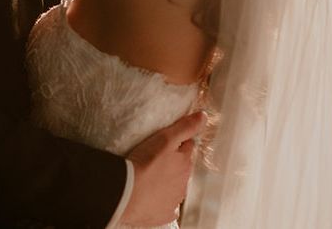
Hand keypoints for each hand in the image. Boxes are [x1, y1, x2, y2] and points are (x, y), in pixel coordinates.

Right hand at [120, 111, 206, 226]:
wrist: (128, 193)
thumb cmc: (145, 164)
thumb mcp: (165, 139)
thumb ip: (185, 127)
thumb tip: (204, 116)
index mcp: (185, 164)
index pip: (187, 147)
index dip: (178, 141)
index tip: (167, 140)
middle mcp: (184, 183)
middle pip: (182, 168)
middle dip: (174, 162)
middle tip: (156, 157)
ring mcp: (174, 200)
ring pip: (175, 186)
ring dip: (167, 181)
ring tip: (150, 175)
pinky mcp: (164, 214)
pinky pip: (167, 206)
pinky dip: (161, 200)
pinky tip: (151, 195)